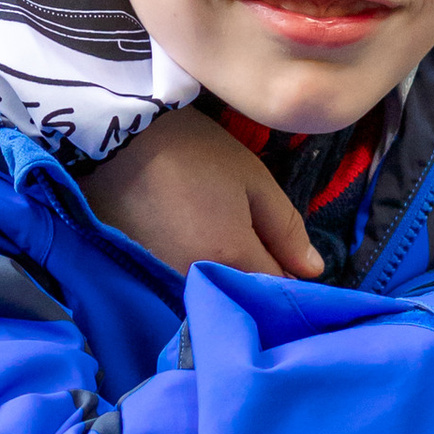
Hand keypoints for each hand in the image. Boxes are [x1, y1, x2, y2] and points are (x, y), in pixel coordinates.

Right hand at [80, 104, 320, 279]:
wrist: (120, 137)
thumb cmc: (195, 151)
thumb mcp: (253, 180)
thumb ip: (287, 228)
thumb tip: (313, 271)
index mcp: (232, 258)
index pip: (277, 288)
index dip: (291, 274)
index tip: (289, 254)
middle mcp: (198, 282)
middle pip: (242, 296)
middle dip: (258, 280)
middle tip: (262, 246)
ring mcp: (165, 280)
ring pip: (213, 293)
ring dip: (226, 278)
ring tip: (225, 243)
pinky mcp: (141, 273)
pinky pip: (184, 284)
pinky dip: (196, 272)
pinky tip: (196, 245)